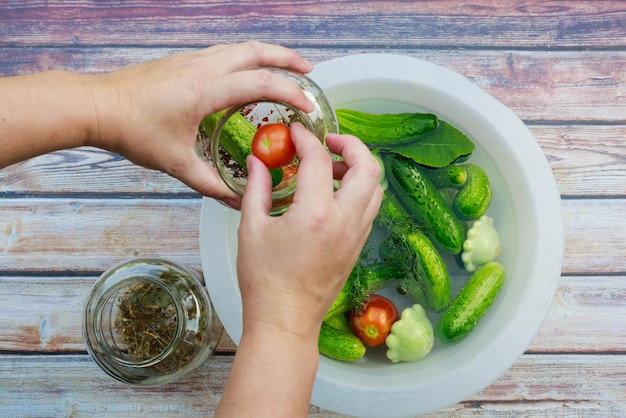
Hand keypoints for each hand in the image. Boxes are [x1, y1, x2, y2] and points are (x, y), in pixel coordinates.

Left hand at [88, 41, 313, 207]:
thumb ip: (210, 184)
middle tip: (309, 69)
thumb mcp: (176, 164)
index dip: (290, 93)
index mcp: (206, 90)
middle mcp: (203, 67)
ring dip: (267, 53)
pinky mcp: (181, 61)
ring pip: (239, 47)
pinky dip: (245, 57)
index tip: (308, 106)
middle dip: (287, 57)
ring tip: (284, 67)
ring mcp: (191, 59)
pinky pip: (223, 52)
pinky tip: (246, 72)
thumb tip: (236, 201)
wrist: (96, 105)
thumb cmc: (133, 132)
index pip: (261, 83)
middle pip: (256, 50)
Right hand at [237, 123, 382, 336]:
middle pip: (368, 167)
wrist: (286, 320)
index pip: (319, 160)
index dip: (307, 139)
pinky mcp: (357, 247)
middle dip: (351, 145)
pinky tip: (334, 194)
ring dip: (359, 168)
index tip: (296, 131)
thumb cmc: (264, 279)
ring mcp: (356, 235)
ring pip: (376, 188)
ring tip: (331, 169)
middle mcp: (345, 221)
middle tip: (329, 142)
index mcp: (316, 213)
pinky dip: (360, 190)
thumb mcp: (251, 229)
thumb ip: (256, 188)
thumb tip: (257, 161)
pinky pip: (370, 208)